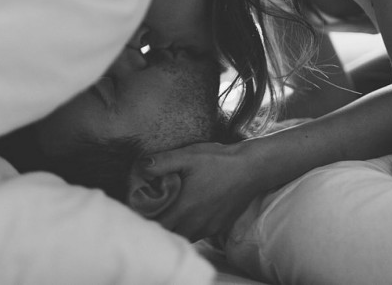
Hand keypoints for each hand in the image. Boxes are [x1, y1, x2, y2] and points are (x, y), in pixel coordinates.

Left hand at [137, 139, 268, 241]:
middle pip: (169, 232)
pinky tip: (188, 210)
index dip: (146, 218)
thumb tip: (140, 166)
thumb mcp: (188, 156)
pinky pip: (198, 233)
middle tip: (152, 207)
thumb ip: (162, 162)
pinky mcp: (219, 226)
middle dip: (159, 223)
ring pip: (184, 235)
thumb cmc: (218, 161)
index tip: (142, 206)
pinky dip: (189, 226)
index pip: (157, 225)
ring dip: (174, 226)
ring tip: (168, 209)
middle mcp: (196, 223)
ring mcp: (209, 227)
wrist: (251, 168)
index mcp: (185, 208)